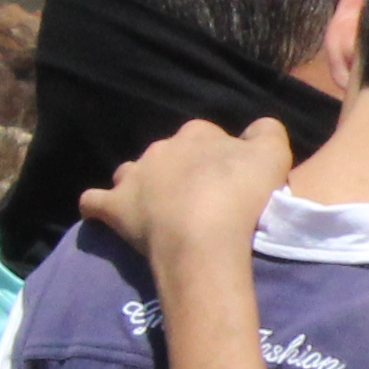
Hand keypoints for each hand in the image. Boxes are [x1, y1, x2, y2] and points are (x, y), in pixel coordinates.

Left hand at [80, 117, 295, 271]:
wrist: (203, 238)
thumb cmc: (241, 195)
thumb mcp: (273, 154)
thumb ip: (266, 133)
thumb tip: (257, 129)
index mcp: (197, 134)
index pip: (208, 135)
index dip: (219, 155)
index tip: (231, 179)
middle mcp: (161, 148)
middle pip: (169, 153)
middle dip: (180, 169)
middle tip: (201, 199)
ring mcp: (133, 177)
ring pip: (130, 172)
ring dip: (141, 183)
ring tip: (157, 207)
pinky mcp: (115, 207)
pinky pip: (94, 201)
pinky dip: (99, 206)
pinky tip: (105, 214)